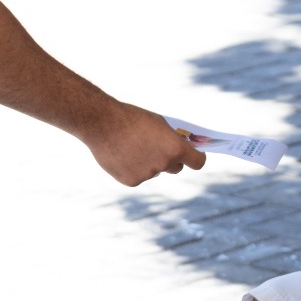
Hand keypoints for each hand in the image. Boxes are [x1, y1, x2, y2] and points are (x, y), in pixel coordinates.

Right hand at [85, 103, 205, 185]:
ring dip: (149, 163)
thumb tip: (179, 148)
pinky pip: (138, 176)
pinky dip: (133, 168)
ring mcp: (148, 175)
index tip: (195, 155)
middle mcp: (164, 164)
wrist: (102, 123)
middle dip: (171, 160)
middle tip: (160, 149)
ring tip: (133, 147)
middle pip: (176, 168)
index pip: (197, 162)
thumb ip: (171, 138)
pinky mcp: (132, 182)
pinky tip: (122, 155)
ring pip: (154, 171)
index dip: (197, 158)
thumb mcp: (158, 123)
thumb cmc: (132, 118)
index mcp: (175, 148)